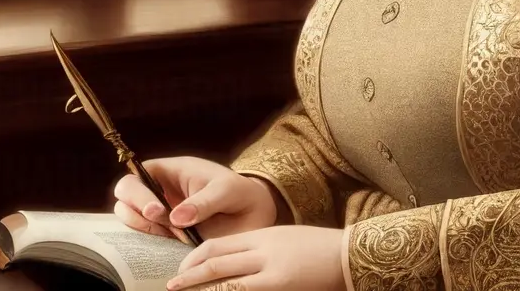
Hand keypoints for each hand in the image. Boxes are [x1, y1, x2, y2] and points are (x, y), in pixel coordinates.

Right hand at [113, 155, 278, 241]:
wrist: (254, 217)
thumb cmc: (240, 194)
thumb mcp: (228, 190)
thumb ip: (204, 201)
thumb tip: (177, 217)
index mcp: (173, 172)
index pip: (138, 173)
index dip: (137, 190)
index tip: (157, 210)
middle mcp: (161, 193)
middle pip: (124, 197)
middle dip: (135, 211)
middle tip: (162, 222)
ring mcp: (161, 216)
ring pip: (130, 221)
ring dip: (143, 230)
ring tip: (173, 235)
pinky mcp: (165, 238)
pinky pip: (144, 242)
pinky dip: (149, 246)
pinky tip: (171, 246)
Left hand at [164, 224, 346, 290]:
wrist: (348, 253)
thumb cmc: (320, 251)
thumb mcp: (286, 242)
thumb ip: (262, 251)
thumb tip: (234, 265)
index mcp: (263, 234)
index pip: (220, 243)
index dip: (196, 256)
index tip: (182, 267)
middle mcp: (263, 248)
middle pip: (217, 258)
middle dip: (190, 273)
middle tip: (171, 284)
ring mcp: (270, 268)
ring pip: (225, 278)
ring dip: (201, 288)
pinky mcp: (279, 284)